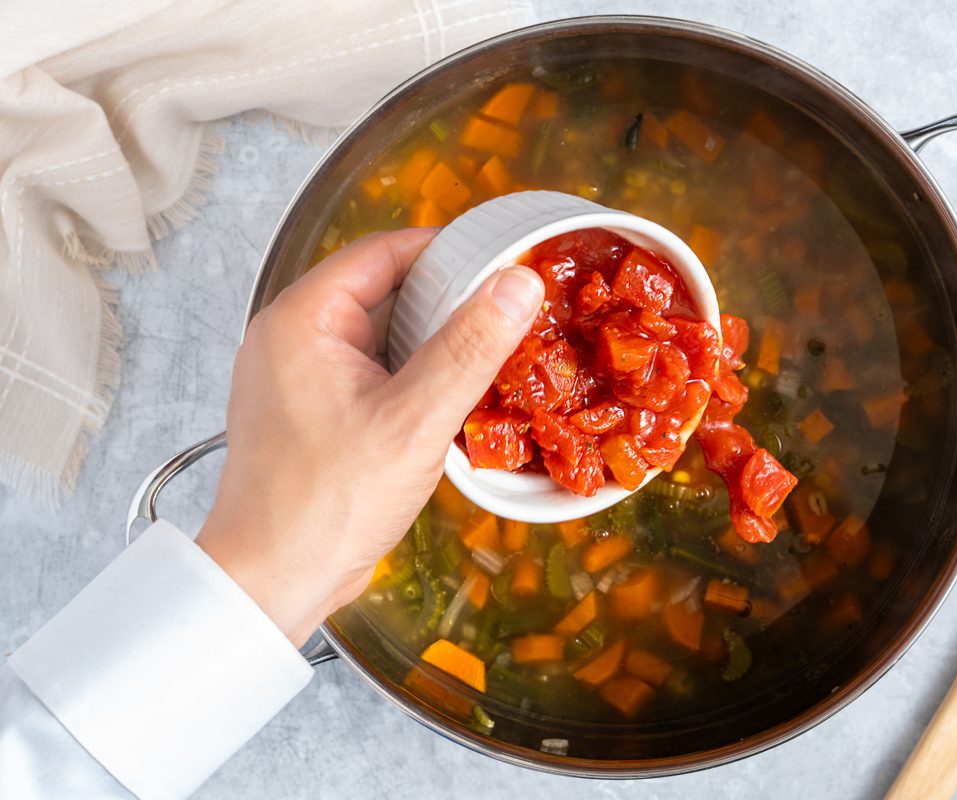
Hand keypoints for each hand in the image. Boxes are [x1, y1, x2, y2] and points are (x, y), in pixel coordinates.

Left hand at [195, 229, 543, 645]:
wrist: (272, 582)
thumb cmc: (324, 504)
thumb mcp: (414, 420)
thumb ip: (469, 348)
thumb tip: (517, 286)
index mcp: (301, 320)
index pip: (382, 252)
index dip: (447, 250)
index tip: (500, 260)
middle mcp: (291, 338)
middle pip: (383, 291)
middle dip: (446, 301)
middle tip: (505, 313)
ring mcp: (298, 377)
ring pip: (380, 336)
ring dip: (432, 343)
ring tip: (489, 353)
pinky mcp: (312, 413)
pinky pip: (372, 374)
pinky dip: (412, 377)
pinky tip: (452, 397)